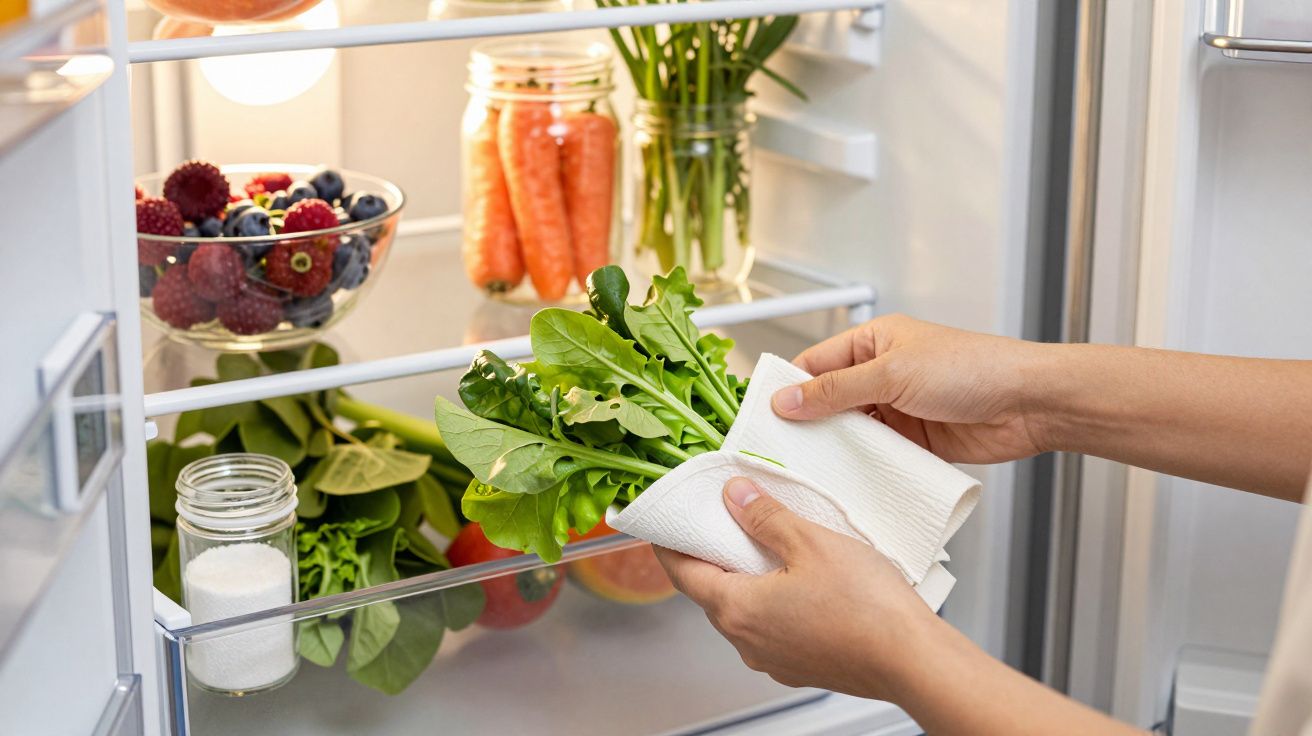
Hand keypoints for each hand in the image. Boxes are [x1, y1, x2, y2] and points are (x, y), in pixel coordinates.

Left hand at [653, 478, 935, 700]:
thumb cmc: (867, 608)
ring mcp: (774, 659)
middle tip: (720, 522)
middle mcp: (747, 642)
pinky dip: (772, 600)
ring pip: (743, 611)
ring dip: (745, 579)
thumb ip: (765, 517)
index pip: (682, 574)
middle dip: (711, 556)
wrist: (913, 661)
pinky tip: (798, 579)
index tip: (665, 524)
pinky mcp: (800, 665)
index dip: (670, 544)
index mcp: (737, 610)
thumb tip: (734, 497)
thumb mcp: (810, 542)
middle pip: (711, 592)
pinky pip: (772, 627)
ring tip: (766, 544)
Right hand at [772, 314, 1053, 463]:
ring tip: (803, 473)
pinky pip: (875, 456)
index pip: (815, 364)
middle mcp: (881, 374)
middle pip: (827, 401)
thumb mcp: (892, 373)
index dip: (787, 389)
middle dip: (805, 425)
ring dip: (833, 450)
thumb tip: (786, 400)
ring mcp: (897, 410)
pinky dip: (859, 469)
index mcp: (873, 342)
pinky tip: (842, 483)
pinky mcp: (913, 443)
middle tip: (775, 452)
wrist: (1029, 404)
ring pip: (849, 432)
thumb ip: (835, 391)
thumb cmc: (972, 368)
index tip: (761, 417)